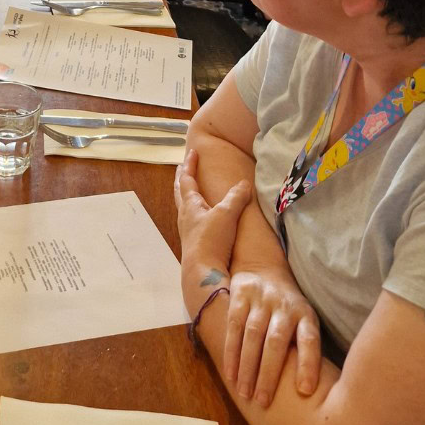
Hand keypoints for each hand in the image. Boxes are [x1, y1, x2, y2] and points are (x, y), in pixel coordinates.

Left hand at [175, 149, 251, 276]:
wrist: (202, 272)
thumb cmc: (211, 240)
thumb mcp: (226, 215)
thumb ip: (236, 198)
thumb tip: (245, 183)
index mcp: (190, 204)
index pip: (186, 179)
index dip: (190, 164)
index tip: (192, 152)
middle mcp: (185, 215)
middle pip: (179, 191)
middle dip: (181, 178)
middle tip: (181, 168)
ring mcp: (187, 230)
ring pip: (183, 206)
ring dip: (186, 195)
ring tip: (190, 191)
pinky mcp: (193, 243)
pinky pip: (191, 220)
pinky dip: (194, 212)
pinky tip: (200, 218)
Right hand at [224, 266, 321, 406]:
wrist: (263, 267)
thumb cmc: (287, 309)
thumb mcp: (303, 320)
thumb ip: (304, 347)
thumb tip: (308, 391)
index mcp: (305, 315)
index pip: (309, 339)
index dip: (308, 364)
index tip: (304, 390)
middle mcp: (284, 305)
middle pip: (276, 341)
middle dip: (268, 374)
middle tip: (263, 402)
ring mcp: (261, 298)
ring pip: (252, 334)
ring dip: (246, 366)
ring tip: (244, 393)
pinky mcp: (241, 293)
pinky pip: (233, 324)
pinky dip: (230, 351)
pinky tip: (229, 373)